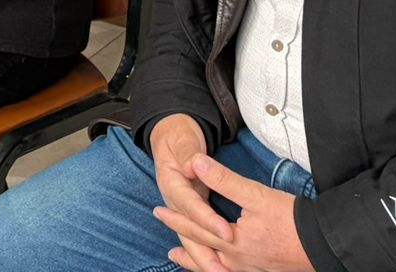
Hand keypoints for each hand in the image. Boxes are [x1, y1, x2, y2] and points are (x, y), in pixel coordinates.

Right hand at [147, 115, 224, 267]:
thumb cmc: (179, 137)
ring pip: (189, 240)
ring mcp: (179, 210)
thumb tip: (195, 163)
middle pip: (187, 231)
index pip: (190, 205)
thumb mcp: (183, 141)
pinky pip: (194, 238)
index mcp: (171, 183)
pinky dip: (202, 254)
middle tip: (222, 268)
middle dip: (204, 252)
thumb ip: (188, 153)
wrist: (169, 137)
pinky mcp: (188, 214)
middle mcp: (173, 201)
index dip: (207, 219)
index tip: (226, 231)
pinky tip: (213, 266)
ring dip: (202, 259)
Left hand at [156, 157, 309, 271]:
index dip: (177, 217)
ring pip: (214, 266)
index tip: (159, 209)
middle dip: (181, 237)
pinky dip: (216, 269)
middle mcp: (237, 261)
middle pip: (202, 249)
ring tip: (178, 255)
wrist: (325, 245)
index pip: (196, 227)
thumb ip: (224, 180)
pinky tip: (217, 266)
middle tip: (163, 224)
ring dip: (194, 259)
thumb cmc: (292, 220)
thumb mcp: (255, 195)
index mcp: (232, 242)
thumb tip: (195, 162)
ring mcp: (250, 270)